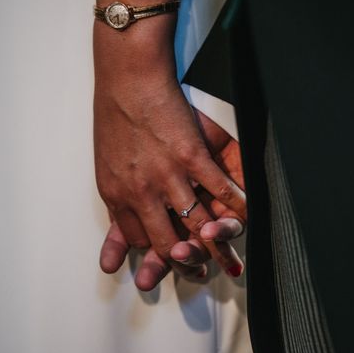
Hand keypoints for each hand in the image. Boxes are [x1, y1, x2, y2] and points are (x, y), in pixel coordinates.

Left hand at [99, 107, 246, 289]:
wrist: (130, 80)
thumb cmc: (116, 118)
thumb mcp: (106, 167)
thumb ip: (117, 203)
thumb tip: (114, 242)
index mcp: (117, 196)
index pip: (140, 240)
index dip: (158, 254)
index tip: (173, 260)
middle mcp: (141, 193)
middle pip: (167, 243)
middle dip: (187, 263)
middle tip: (201, 273)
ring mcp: (167, 176)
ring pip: (197, 224)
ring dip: (217, 246)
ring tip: (229, 260)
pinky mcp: (190, 156)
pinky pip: (221, 190)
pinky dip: (238, 206)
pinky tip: (247, 216)